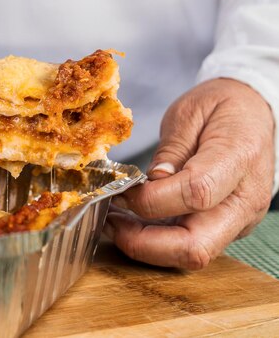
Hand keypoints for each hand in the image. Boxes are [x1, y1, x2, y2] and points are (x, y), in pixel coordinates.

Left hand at [105, 78, 274, 269]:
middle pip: (195, 246)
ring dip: (146, 246)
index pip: (196, 193)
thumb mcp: (190, 113)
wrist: (253, 113)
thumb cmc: (222, 108)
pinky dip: (157, 242)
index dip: (150, 199)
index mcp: (239, 158)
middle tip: (109, 220)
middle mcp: (246, 199)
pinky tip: (131, 223)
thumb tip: (153, 181)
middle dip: (143, 242)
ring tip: (114, 221)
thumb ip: (172, 149)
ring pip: (192, 255)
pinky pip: (191, 245)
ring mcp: (239, 219)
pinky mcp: (228, 228)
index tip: (121, 189)